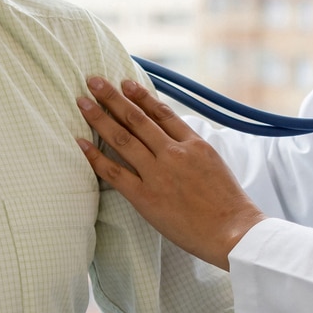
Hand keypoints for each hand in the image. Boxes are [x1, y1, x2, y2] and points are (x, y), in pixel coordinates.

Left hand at [76, 77, 266, 269]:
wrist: (232, 231)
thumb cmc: (228, 204)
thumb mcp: (216, 164)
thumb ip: (194, 150)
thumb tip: (176, 140)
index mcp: (194, 144)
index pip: (162, 112)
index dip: (141, 96)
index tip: (125, 83)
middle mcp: (173, 153)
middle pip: (137, 118)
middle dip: (112, 97)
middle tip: (93, 81)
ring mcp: (157, 174)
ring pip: (122, 138)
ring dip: (99, 117)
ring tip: (82, 102)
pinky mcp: (145, 196)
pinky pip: (114, 172)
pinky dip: (95, 156)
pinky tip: (80, 143)